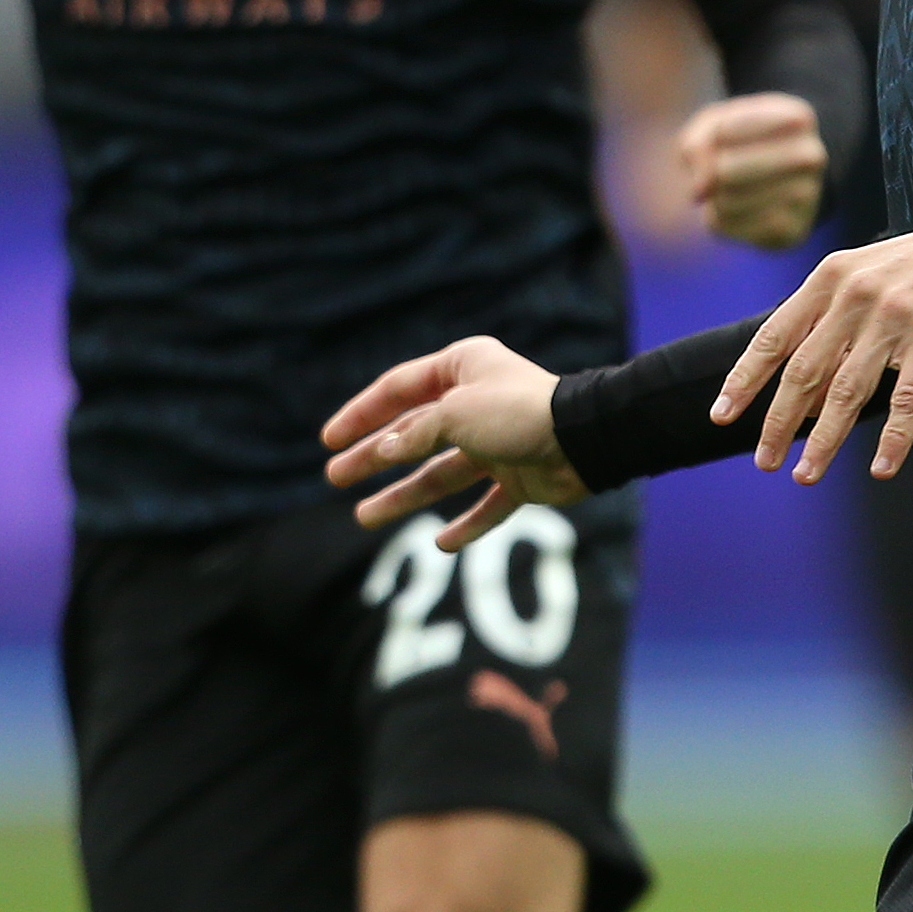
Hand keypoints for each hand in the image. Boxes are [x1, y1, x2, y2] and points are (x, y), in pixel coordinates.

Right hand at [321, 334, 587, 545]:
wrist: (583, 441)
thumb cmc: (518, 413)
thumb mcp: (454, 414)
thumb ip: (416, 434)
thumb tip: (385, 450)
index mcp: (463, 369)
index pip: (399, 389)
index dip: (361, 414)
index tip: (329, 440)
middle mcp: (477, 403)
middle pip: (413, 434)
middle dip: (373, 457)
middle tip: (335, 477)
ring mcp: (498, 443)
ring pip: (441, 472)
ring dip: (404, 495)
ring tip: (364, 517)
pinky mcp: (520, 477)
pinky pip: (487, 504)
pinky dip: (467, 524)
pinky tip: (443, 542)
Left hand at [678, 91, 828, 247]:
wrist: (783, 182)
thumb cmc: (744, 143)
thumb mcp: (716, 125)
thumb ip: (698, 144)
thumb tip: (700, 192)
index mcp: (797, 118)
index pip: (724, 131)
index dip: (709, 141)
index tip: (722, 141)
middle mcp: (811, 155)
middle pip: (726, 169)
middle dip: (711, 174)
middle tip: (719, 173)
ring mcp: (807, 195)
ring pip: (728, 201)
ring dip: (715, 198)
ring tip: (730, 191)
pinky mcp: (792, 231)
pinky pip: (732, 226)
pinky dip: (720, 220)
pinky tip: (736, 211)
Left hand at [708, 215, 912, 484]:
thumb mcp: (865, 277)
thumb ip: (831, 328)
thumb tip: (806, 399)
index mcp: (830, 278)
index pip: (775, 336)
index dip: (746, 379)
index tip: (722, 416)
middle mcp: (855, 295)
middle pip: (805, 371)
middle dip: (779, 422)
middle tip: (765, 462)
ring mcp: (896, 316)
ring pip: (848, 391)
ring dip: (824, 441)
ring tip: (805, 475)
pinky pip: (908, 399)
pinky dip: (893, 439)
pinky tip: (881, 468)